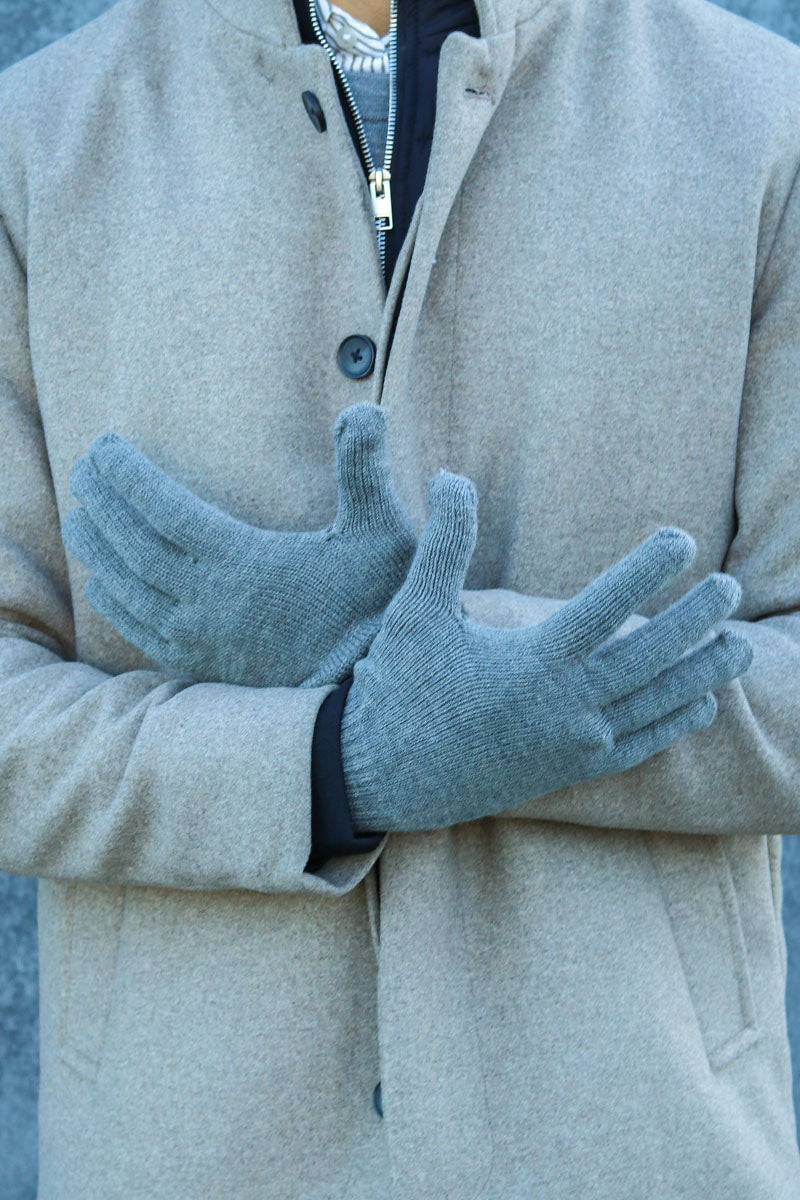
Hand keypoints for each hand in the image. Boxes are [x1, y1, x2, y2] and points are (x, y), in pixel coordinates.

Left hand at [61, 403, 416, 686]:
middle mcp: (210, 599)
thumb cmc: (377, 606)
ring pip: (129, 589)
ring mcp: (201, 638)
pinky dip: (114, 604)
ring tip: (78, 519)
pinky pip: (140, 632)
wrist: (371, 694)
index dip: (127, 475)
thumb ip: (365, 471)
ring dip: (98, 551)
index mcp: (243, 559)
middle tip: (82, 471)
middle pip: (135, 545)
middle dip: (102, 503)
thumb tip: (366, 410)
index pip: (164, 509)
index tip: (102, 446)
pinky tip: (102, 584)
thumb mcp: (381, 533)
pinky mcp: (203, 667)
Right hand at [341, 472, 752, 832]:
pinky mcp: (570, 770)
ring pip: (657, 706)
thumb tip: (452, 477)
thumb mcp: (413, 612)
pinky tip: (701, 705)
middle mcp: (566, 707)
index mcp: (533, 662)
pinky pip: (640, 747)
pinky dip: (675, 725)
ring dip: (703, 673)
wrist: (385, 778)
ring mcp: (573, 744)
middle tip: (730, 588)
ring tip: (741, 646)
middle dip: (697, 621)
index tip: (683, 540)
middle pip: (651, 657)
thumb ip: (443, 545)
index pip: (607, 606)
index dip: (649, 569)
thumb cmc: (397, 690)